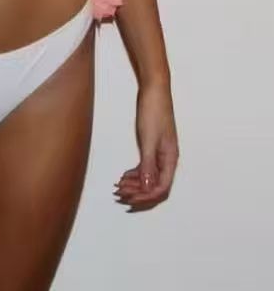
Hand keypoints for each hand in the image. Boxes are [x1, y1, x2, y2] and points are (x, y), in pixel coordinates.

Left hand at [114, 82, 178, 210]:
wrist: (154, 90)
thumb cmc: (153, 111)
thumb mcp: (149, 140)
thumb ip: (148, 165)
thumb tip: (149, 188)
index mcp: (170, 159)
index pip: (161, 188)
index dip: (145, 196)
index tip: (129, 199)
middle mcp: (167, 158)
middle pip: (155, 186)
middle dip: (138, 193)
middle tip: (119, 194)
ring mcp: (160, 153)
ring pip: (150, 177)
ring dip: (135, 184)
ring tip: (118, 186)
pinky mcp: (153, 146)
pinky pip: (146, 167)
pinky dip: (135, 174)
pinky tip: (124, 175)